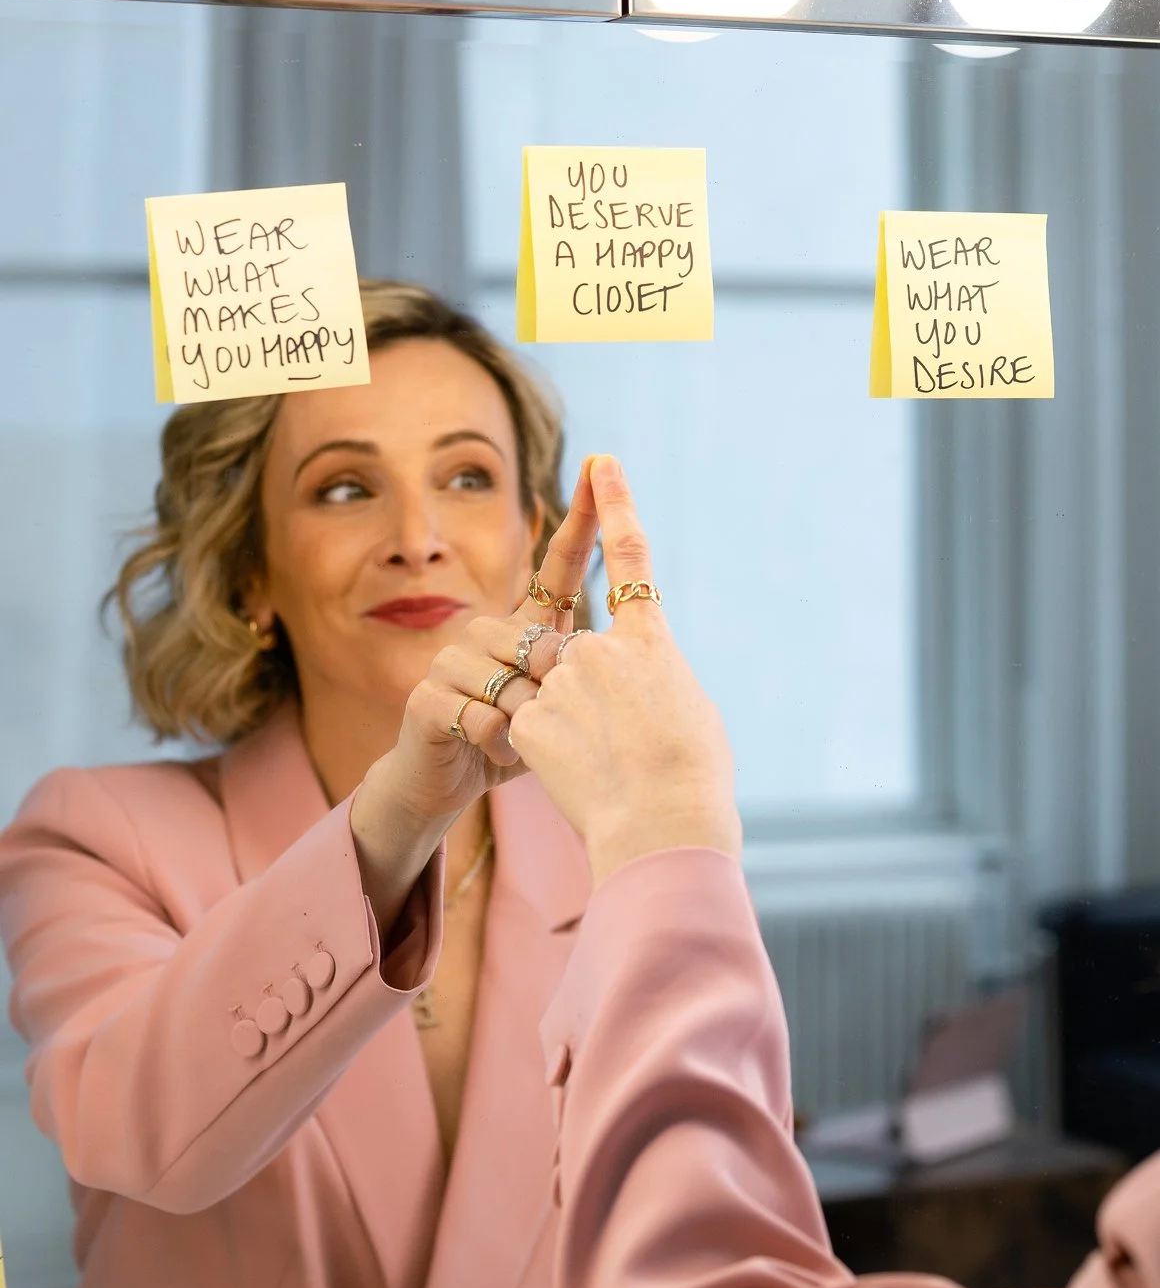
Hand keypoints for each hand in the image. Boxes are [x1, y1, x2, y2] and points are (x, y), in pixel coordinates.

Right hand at [352, 460, 598, 865]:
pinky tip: (490, 754)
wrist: (446, 786)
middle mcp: (486, 630)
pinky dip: (497, 744)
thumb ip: (590, 678)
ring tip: (516, 744)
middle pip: (539, 641)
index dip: (584, 518)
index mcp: (524, 627)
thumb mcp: (562, 708)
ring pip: (512, 682)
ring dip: (526, 725)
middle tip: (543, 729)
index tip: (600, 466)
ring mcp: (451, 659)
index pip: (560, 564)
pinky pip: (483, 715)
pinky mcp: (426, 697)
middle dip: (553, 695)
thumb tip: (645, 650)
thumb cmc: (513, 746)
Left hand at [509, 456, 741, 886]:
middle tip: (608, 742)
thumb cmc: (693, 778)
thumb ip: (650, 679)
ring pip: (539, 689)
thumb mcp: (686, 711)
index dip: (615, 507)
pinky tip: (572, 776)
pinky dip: (538, 752)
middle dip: (573, 690)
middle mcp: (601, 649)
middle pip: (566, 652)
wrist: (664, 824)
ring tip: (593, 766)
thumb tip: (634, 683)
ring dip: (554, 721)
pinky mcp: (529, 718)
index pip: (629, 560)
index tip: (601, 464)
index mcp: (649, 643)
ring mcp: (561, 681)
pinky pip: (520, 725)